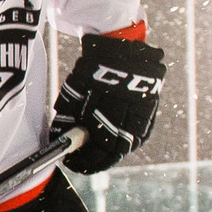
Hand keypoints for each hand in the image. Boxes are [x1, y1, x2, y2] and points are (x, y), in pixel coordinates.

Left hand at [52, 33, 166, 174]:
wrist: (119, 46)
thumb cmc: (91, 69)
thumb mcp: (74, 90)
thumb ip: (67, 115)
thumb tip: (58, 139)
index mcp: (105, 106)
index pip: (97, 145)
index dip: (85, 159)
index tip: (73, 163)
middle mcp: (127, 111)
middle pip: (116, 149)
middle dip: (99, 161)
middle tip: (85, 165)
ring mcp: (143, 110)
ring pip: (131, 143)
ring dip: (115, 154)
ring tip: (99, 158)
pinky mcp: (152, 107)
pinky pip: (143, 132)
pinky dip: (131, 142)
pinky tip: (119, 146)